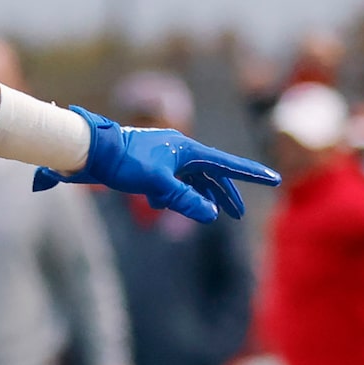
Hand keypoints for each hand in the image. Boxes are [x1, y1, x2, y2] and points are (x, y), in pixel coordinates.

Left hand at [34, 107, 277, 224]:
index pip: (226, 165)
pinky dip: (167, 194)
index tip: (274, 178)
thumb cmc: (123, 163)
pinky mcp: (149, 164)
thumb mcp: (156, 185)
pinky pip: (169, 182)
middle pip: (210, 175)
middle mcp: (180, 150)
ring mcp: (164, 157)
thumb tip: (210, 214)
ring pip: (188, 180)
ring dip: (192, 197)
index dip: (250, 174)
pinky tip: (154, 201)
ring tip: (197, 211)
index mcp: (187, 150)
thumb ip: (183, 199)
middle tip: (237, 214)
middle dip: (223, 194)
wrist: (89, 151)